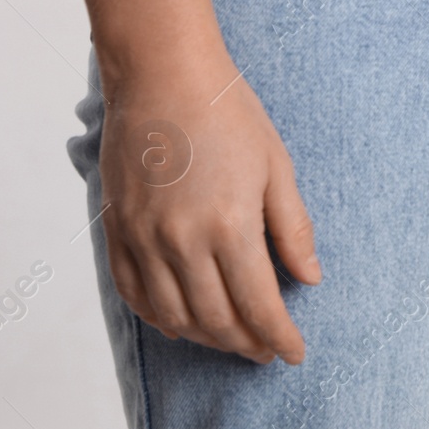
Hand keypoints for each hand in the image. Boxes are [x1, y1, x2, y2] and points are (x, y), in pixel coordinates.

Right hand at [98, 48, 319, 363]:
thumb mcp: (277, 168)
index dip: (279, 337)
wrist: (163, 75)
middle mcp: (182, 242)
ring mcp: (143, 238)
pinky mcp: (118, 229)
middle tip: (267, 350)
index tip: (294, 353)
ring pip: (173, 315)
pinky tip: (180, 323)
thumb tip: (310, 278)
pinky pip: (133, 292)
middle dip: (246, 343)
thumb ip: (293, 229)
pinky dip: (158, 317)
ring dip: (205, 337)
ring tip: (232, 339)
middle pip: (216, 320)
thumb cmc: (229, 114)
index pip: (259, 306)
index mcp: (230, 227)